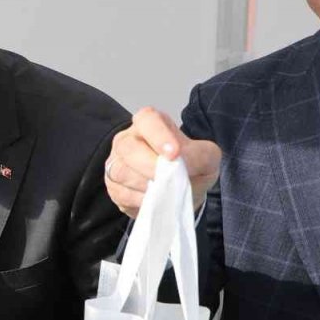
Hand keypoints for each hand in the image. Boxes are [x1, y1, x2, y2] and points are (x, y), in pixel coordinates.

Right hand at [104, 107, 220, 218]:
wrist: (182, 190)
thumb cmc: (191, 166)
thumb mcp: (207, 156)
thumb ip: (200, 155)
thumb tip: (181, 163)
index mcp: (150, 123)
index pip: (147, 120)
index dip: (158, 136)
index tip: (174, 154)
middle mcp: (127, 139)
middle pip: (128, 147)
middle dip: (150, 165)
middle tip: (169, 178)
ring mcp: (116, 163)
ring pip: (120, 172)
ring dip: (145, 185)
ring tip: (164, 190)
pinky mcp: (113, 186)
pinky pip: (120, 193)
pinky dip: (140, 200)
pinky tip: (154, 199)